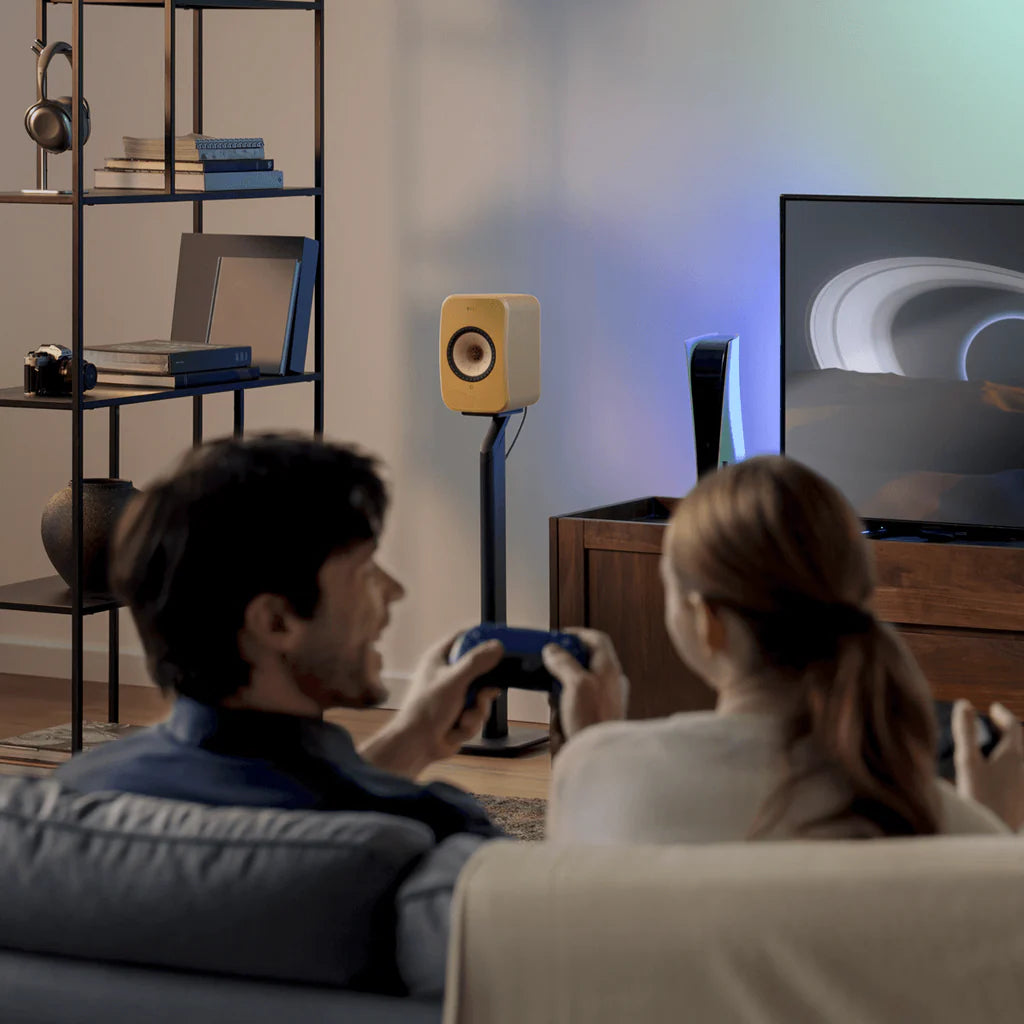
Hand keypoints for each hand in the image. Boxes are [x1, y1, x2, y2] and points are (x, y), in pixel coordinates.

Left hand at [359, 633, 502, 777]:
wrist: (417, 745)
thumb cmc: (427, 709)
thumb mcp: (454, 681)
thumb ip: (476, 662)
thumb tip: (497, 646)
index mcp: (439, 658)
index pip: (464, 638)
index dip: (481, 638)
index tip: (500, 642)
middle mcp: (448, 674)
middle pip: (480, 669)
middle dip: (485, 685)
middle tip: (485, 691)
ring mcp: (455, 694)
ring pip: (483, 694)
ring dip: (478, 709)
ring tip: (464, 717)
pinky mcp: (461, 713)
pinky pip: (479, 712)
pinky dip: (472, 722)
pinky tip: (459, 727)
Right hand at [542, 628, 627, 749]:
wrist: (599, 758)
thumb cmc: (596, 722)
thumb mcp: (577, 684)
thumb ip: (564, 663)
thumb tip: (552, 650)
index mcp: (609, 670)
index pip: (597, 640)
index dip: (577, 634)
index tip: (558, 636)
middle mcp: (606, 683)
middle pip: (584, 660)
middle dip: (564, 660)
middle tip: (548, 661)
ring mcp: (599, 700)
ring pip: (576, 680)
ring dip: (560, 682)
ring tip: (551, 689)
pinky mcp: (589, 716)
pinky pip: (572, 700)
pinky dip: (561, 700)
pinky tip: (555, 708)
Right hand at [952, 700, 1023, 831]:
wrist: (991, 836)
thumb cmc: (980, 798)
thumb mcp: (968, 761)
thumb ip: (966, 731)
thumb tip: (965, 705)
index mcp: (1013, 757)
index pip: (1013, 728)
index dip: (1003, 716)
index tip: (994, 708)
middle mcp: (1023, 771)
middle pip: (1018, 745)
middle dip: (1006, 732)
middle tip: (993, 724)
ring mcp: (1022, 788)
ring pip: (1017, 762)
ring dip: (1005, 751)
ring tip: (990, 749)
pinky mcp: (1019, 803)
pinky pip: (1015, 778)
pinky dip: (1004, 769)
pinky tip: (991, 777)